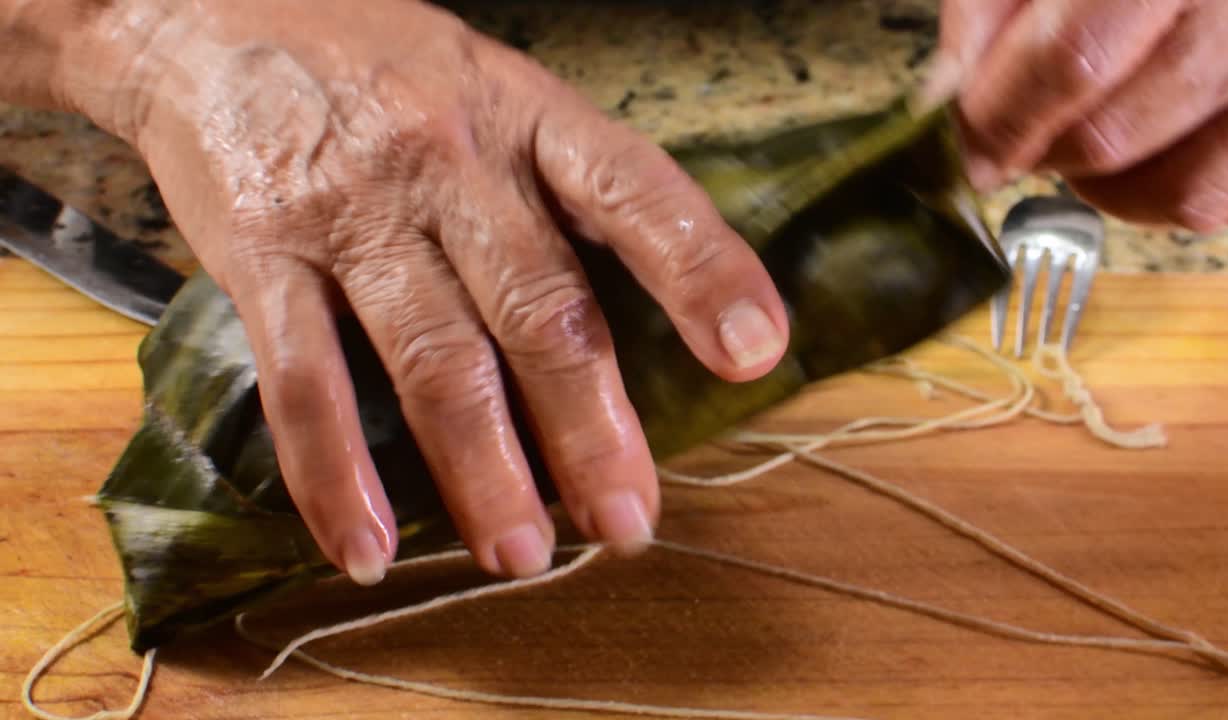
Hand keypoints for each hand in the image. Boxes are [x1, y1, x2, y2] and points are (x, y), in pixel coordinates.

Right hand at [75, 0, 788, 582]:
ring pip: (436, 360)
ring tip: (520, 555)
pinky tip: (368, 546)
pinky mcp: (261, 253)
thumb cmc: (385, 67)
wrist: (213, 14)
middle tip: (625, 520)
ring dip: (483, 472)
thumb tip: (648, 317)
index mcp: (526, 116)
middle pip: (539, 307)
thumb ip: (563, 187)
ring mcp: (352, 209)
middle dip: (589, 426)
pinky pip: (303, 383)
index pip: (632, 191)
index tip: (755, 351)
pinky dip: (336, 476)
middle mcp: (448, 159)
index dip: (700, 269)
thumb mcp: (494, 88)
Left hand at [926, 0, 1227, 230]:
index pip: (1070, 61)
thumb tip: (946, 94)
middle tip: (1021, 126)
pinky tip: (1150, 147)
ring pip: (1176, 192)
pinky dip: (1172, 195)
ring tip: (1086, 129)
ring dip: (1105, 183)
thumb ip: (990, 5)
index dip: (998, 118)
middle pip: (1109, 136)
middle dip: (1039, 148)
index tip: (963, 143)